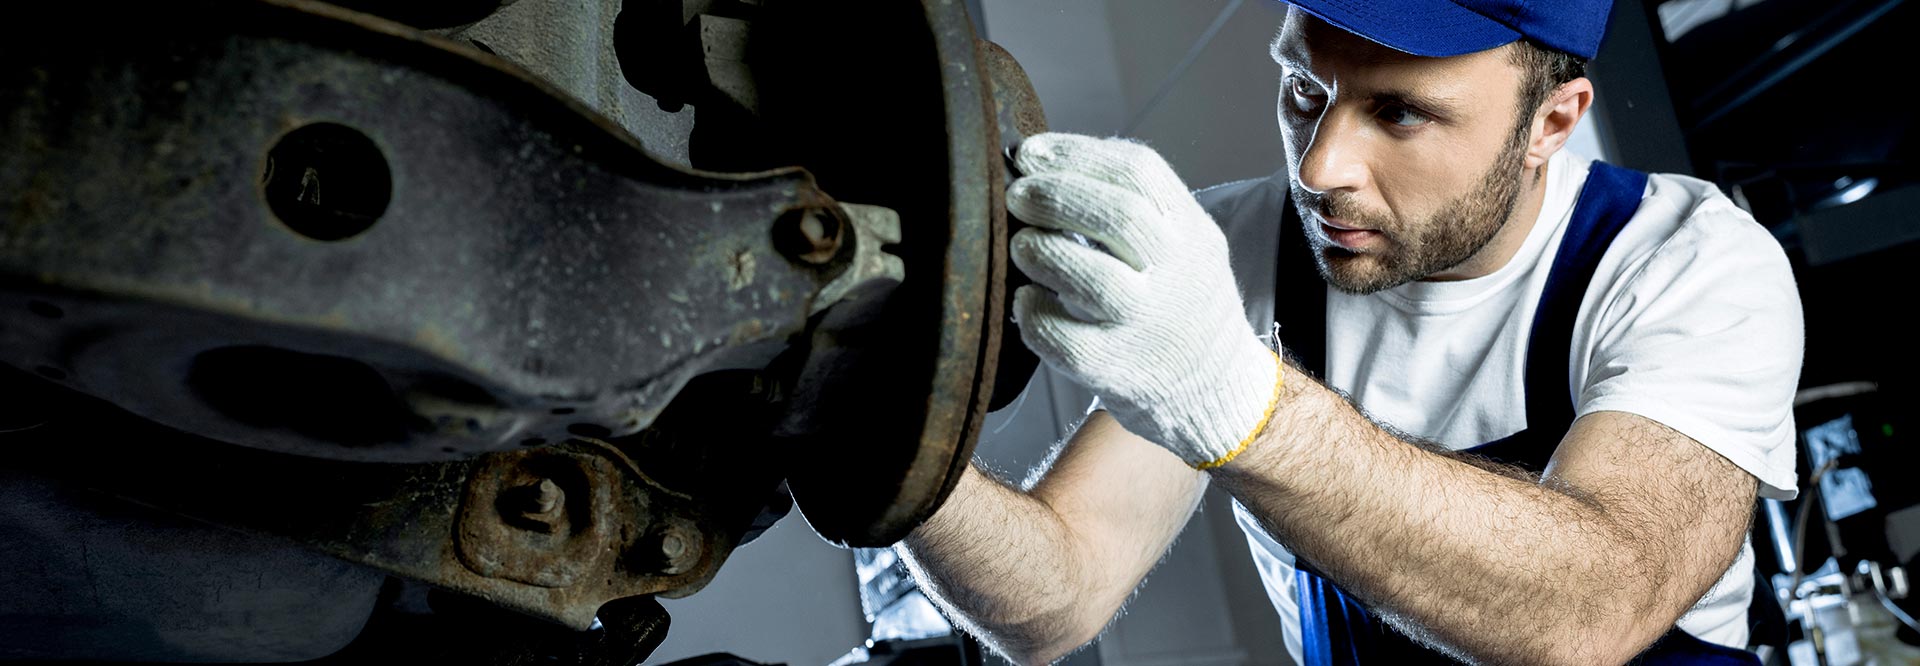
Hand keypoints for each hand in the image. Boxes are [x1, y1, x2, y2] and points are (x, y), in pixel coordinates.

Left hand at [1007, 133, 1282, 468]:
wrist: (1214, 388)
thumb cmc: (1179, 301)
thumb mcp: (1185, 241)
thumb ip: (1137, 202)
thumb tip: (1052, 159)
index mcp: (1192, 232)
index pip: (1139, 171)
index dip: (1077, 154)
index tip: (1033, 152)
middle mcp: (1177, 275)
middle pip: (1119, 217)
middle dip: (1056, 195)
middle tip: (1017, 195)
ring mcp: (1146, 326)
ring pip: (1091, 279)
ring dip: (1041, 251)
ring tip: (1022, 246)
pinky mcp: (1113, 369)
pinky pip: (1062, 337)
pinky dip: (1032, 311)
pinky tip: (1026, 299)